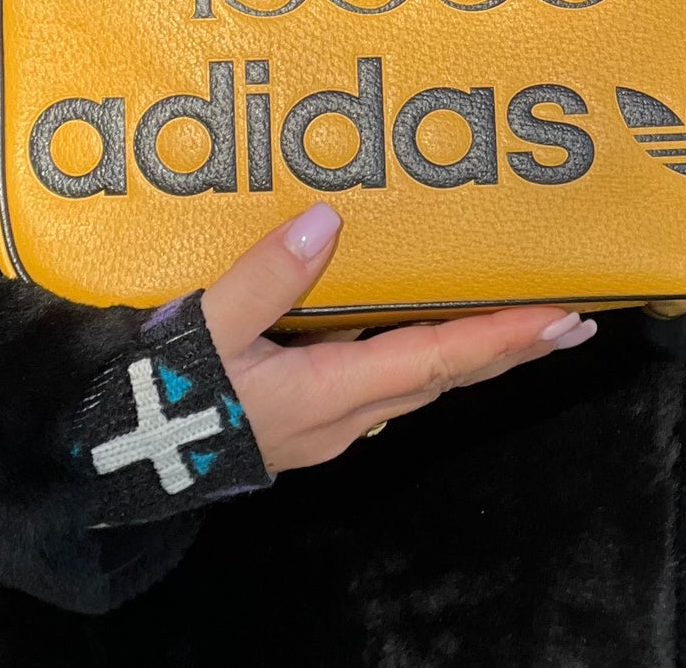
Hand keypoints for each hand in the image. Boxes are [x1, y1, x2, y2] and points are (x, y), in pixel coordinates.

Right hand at [200, 203, 593, 471]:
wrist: (116, 462)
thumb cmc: (162, 397)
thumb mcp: (206, 329)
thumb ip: (266, 276)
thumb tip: (328, 221)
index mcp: (331, 393)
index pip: (440, 361)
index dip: (504, 338)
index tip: (562, 319)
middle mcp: (344, 416)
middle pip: (444, 378)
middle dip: (508, 349)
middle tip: (569, 320)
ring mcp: (325, 423)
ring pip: (416, 383)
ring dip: (469, 353)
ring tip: (512, 320)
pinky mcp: (303, 417)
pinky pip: (380, 381)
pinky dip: (418, 353)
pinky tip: (414, 326)